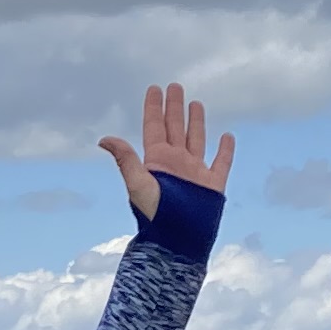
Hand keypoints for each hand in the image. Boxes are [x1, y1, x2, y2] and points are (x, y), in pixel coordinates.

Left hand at [99, 82, 232, 226]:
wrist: (177, 242)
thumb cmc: (154, 217)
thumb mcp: (137, 184)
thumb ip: (125, 160)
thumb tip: (103, 139)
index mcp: (157, 161)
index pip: (154, 127)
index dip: (154, 108)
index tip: (154, 88)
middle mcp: (176, 163)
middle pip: (175, 127)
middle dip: (174, 107)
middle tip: (175, 86)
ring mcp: (194, 173)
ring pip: (196, 139)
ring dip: (196, 122)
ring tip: (196, 103)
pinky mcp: (212, 185)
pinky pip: (221, 162)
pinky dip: (225, 149)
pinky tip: (227, 136)